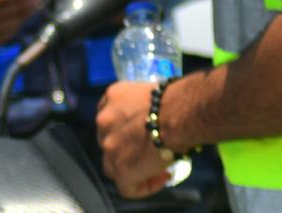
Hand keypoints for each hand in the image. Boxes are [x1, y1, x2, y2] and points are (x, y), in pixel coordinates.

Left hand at [96, 81, 169, 198]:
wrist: (177, 114)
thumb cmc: (175, 101)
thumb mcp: (151, 94)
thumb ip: (143, 108)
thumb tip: (155, 123)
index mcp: (113, 96)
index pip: (110, 116)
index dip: (125, 129)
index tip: (142, 134)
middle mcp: (104, 121)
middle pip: (109, 141)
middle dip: (127, 149)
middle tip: (151, 151)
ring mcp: (110, 147)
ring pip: (113, 166)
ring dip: (133, 170)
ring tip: (158, 168)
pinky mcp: (121, 169)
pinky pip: (127, 188)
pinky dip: (145, 187)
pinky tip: (162, 178)